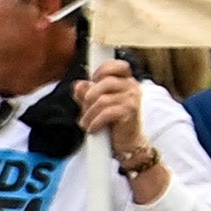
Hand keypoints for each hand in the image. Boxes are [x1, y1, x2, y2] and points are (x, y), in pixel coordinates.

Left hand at [80, 58, 152, 178]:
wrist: (127, 144)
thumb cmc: (113, 124)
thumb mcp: (96, 107)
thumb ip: (86, 94)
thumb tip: (78, 85)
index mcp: (126, 82)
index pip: (117, 66)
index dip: (102, 70)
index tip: (92, 81)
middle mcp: (132, 87)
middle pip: (104, 82)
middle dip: (88, 98)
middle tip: (85, 110)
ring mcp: (132, 99)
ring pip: (101, 99)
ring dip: (88, 114)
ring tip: (86, 124)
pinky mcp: (130, 112)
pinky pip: (105, 112)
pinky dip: (94, 122)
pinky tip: (93, 129)